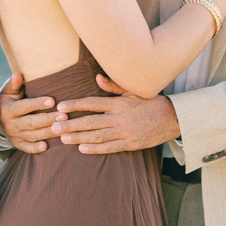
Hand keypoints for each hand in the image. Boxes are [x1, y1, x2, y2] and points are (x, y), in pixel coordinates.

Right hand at [0, 74, 59, 154]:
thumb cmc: (10, 101)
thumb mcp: (9, 92)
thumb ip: (14, 84)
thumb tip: (18, 74)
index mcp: (8, 109)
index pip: (24, 107)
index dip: (37, 104)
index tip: (52, 101)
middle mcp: (11, 124)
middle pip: (31, 122)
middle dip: (48, 119)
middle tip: (64, 116)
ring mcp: (14, 136)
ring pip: (32, 135)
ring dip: (47, 133)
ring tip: (62, 129)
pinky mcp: (18, 144)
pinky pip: (27, 148)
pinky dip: (35, 148)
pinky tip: (46, 147)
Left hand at [51, 78, 180, 153]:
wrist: (172, 118)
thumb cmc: (150, 103)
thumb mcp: (133, 91)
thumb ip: (113, 86)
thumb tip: (96, 77)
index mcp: (119, 103)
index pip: (92, 103)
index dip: (75, 105)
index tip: (60, 107)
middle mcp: (120, 118)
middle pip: (90, 122)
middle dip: (70, 125)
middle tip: (53, 127)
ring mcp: (125, 132)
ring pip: (97, 136)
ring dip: (78, 137)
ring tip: (63, 139)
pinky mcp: (131, 144)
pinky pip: (110, 148)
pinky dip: (95, 149)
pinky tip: (81, 149)